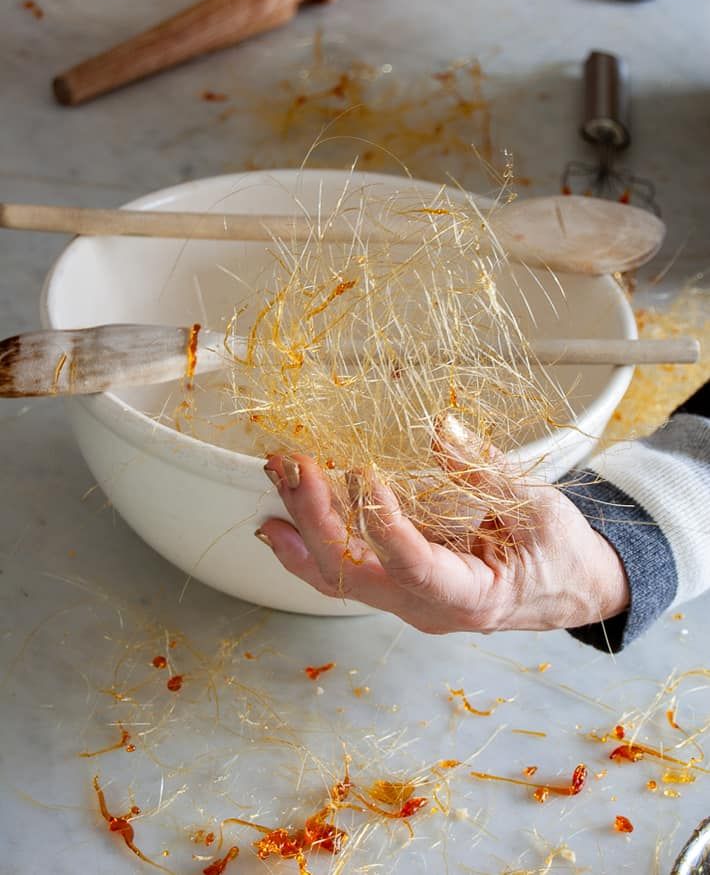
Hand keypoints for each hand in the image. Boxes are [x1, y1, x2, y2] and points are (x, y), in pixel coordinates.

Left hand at [257, 415, 629, 634]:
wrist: (570, 588)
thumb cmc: (561, 553)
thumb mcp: (540, 508)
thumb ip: (487, 470)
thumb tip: (440, 427)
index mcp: (472, 597)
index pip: (414, 568)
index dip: (384, 524)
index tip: (363, 473)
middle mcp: (427, 609)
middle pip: (355, 574)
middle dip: (317, 519)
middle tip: (295, 466)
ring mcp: (406, 601)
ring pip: (338, 578)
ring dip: (301, 528)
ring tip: (274, 482)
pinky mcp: (397, 586)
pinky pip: (343, 574)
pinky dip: (307, 546)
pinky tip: (279, 522)